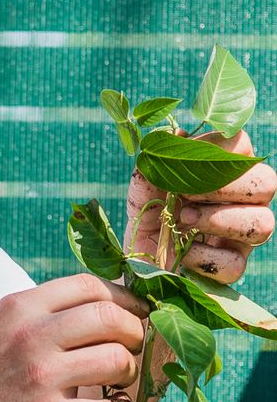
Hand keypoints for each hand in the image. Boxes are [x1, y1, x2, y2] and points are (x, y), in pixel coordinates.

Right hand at [0, 274, 147, 401]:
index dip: (123, 298)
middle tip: (134, 345)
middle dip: (135, 331)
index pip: (89, 286)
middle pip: (110, 318)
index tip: (134, 313)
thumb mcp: (1, 321)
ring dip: (129, 371)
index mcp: (22, 305)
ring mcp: (40, 376)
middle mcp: (32, 335)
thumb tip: (100, 307)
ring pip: (116, 360)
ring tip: (120, 379)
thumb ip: (44, 311)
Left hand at [125, 130, 275, 281]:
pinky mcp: (233, 267)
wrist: (137, 252)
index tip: (182, 161)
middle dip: (221, 187)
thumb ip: (159, 157)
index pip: (242, 146)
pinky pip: (234, 264)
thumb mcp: (146, 181)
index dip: (213, 149)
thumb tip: (177, 135)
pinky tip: (182, 251)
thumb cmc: (150, 208)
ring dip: (215, 221)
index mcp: (230, 169)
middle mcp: (247, 199)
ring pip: (263, 224)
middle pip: (267, 182)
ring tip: (182, 221)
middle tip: (184, 194)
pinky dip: (201, 257)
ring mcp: (244, 235)